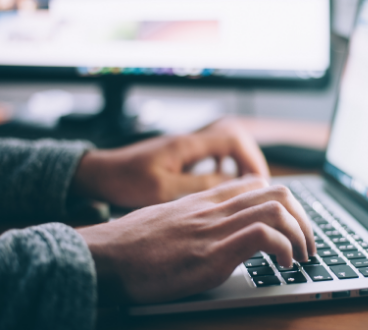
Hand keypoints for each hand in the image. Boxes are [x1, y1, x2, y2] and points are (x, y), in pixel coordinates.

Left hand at [71, 118, 268, 207]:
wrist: (100, 173)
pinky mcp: (181, 156)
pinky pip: (213, 155)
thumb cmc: (125, 180)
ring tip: (246, 187)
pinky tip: (223, 184)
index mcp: (187, 145)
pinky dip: (225, 167)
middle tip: (258, 185)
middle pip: (235, 139)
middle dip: (250, 160)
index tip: (259, 182)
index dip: (251, 159)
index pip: (233, 139)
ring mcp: (186, 147)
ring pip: (225, 146)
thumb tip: (231, 184)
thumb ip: (198, 186)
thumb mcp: (162, 189)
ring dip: (239, 163)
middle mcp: (190, 141)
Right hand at [77, 176, 315, 304]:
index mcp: (206, 200)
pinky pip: (263, 236)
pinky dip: (284, 249)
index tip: (291, 225)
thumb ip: (196, 217)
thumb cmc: (132, 243)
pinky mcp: (213, 253)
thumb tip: (216, 228)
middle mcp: (216, 208)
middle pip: (278, 192)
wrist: (104, 256)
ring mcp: (216, 228)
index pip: (258, 184)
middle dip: (304, 218)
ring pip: (277, 210)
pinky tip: (283, 266)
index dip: (285, 203)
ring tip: (301, 257)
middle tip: (306, 243)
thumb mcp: (169, 219)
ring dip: (301, 235)